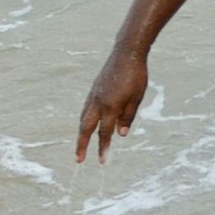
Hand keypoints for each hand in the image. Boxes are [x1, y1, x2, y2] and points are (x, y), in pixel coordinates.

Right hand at [75, 47, 150, 161]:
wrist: (126, 53)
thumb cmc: (136, 76)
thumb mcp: (136, 98)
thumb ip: (127, 117)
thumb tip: (120, 135)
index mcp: (110, 106)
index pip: (104, 133)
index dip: (103, 148)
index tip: (102, 162)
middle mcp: (98, 102)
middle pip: (86, 128)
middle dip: (81, 145)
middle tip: (78, 160)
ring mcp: (93, 95)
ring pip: (84, 118)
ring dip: (82, 132)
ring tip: (81, 144)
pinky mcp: (94, 89)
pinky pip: (86, 108)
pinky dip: (85, 119)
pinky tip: (87, 124)